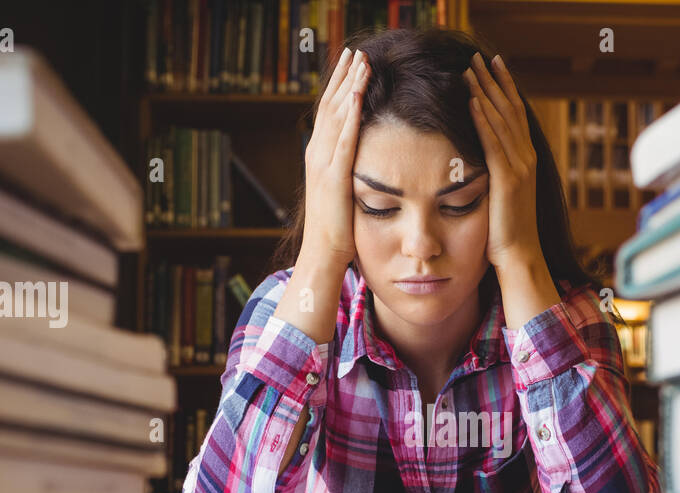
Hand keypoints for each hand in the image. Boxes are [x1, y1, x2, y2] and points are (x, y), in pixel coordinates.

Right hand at [302, 47, 371, 267]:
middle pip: (331, 106)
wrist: (323, 253)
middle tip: (356, 51)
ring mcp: (323, 163)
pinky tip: (358, 94)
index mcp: (320, 156)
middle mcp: (317, 153)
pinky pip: (343, 138)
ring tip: (360, 61)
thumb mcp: (343, 192)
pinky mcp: (333, 175)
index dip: (340, 87)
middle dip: (344, 77)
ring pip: (336, 115)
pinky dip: (350, 114)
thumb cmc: (338, 230)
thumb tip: (362, 160)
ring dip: (348, 86)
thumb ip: (349, 171)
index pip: (330, 113)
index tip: (351, 65)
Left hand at [463, 52, 542, 274]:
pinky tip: (472, 102)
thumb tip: (478, 159)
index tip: (493, 66)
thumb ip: (495, 173)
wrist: (520, 257)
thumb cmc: (506, 233)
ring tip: (470, 70)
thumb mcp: (501, 196)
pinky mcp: (507, 180)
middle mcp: (526, 159)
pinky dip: (483, 121)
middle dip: (493, 82)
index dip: (504, 88)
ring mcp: (519, 168)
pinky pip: (493, 144)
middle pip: (509, 110)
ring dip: (485, 93)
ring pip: (501, 121)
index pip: (515, 115)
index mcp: (525, 160)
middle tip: (478, 57)